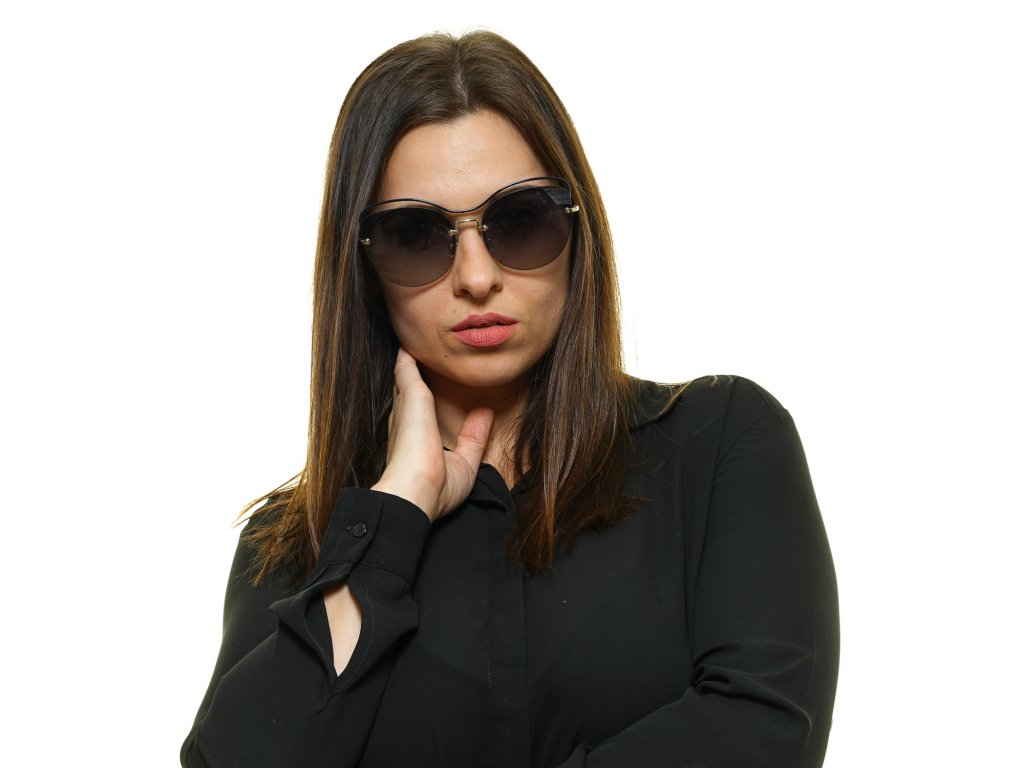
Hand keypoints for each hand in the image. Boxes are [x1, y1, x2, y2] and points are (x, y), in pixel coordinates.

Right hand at [372, 348, 493, 521]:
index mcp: (414, 441)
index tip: (427, 394)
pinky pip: (407, 367)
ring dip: (410, 361)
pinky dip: (408, 355)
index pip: (418, 416)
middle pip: (408, 393)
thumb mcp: (464, 464)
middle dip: (410, 377)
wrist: (415, 494)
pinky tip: (409, 340)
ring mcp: (406, 408)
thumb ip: (474, 438)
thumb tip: (486, 413)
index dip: (421, 405)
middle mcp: (405, 423)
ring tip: (414, 343)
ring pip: (406, 377)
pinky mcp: (411, 396)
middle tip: (416, 358)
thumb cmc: (435, 489)